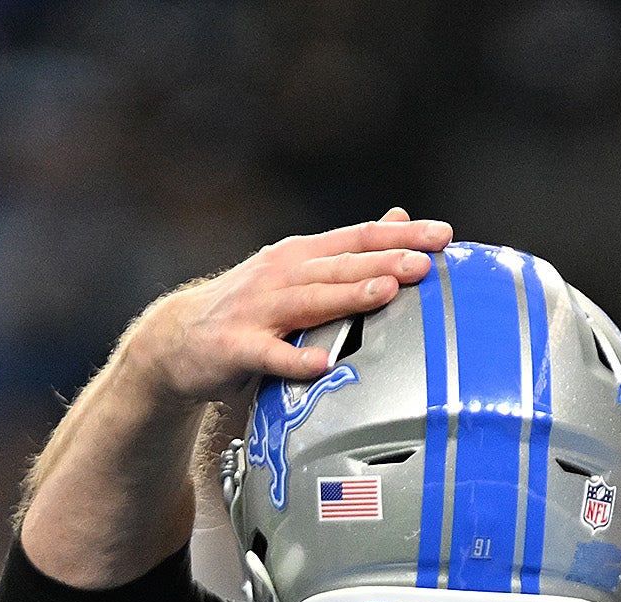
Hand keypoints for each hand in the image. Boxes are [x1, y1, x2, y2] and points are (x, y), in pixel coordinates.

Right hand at [128, 212, 455, 407]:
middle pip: (340, 265)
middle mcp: (282, 274)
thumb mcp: (298, 269)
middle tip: (425, 263)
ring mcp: (258, 309)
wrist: (177, 337)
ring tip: (386, 292)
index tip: (443, 236)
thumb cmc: (250, 307)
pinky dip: (295, 359)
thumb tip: (398, 217)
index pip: (359, 238)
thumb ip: (348, 250)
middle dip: (384, 261)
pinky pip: (270, 355)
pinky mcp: (237, 347)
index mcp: (302, 256)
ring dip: (349, 295)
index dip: (401, 235)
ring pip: (311, 300)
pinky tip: (321, 364)